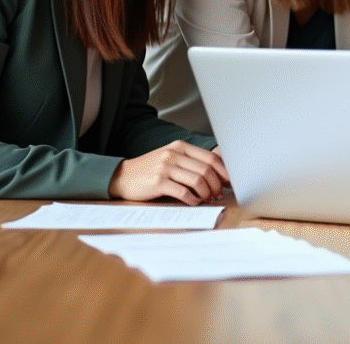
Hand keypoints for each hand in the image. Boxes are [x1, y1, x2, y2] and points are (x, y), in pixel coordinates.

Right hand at [108, 140, 228, 205]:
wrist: (122, 176)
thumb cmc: (150, 169)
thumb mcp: (171, 158)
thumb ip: (191, 161)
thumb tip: (218, 168)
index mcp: (180, 147)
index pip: (210, 157)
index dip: (223, 171)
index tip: (227, 182)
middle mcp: (174, 154)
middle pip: (206, 170)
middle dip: (216, 184)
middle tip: (217, 194)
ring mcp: (165, 167)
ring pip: (197, 180)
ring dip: (206, 193)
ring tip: (206, 198)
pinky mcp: (158, 182)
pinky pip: (183, 192)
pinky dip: (193, 199)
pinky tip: (193, 202)